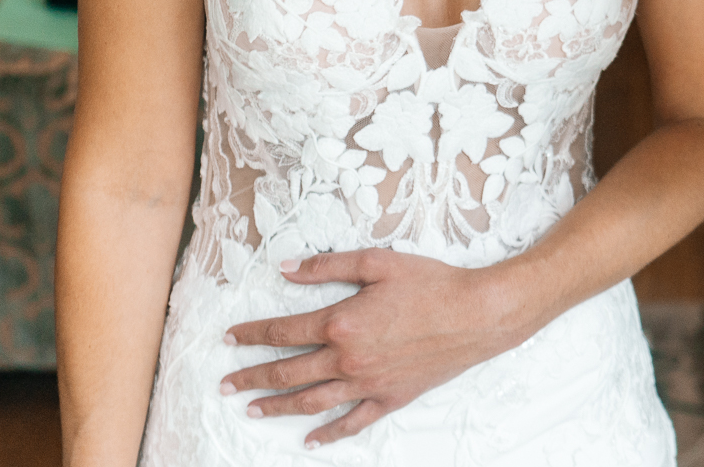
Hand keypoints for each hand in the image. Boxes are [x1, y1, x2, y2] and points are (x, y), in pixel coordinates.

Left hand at [222, 250, 533, 447]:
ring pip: (311, 401)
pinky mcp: (389, 397)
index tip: (230, 339)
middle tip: (226, 384)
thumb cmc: (431, 283)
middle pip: (287, 371)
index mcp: (341, 321)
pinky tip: (310, 441)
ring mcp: (367, 382)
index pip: (283, 331)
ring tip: (253, 410)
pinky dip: (328, 434)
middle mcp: (347, 358)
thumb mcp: (378, 262)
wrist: (477, 314)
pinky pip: (352, 422)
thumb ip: (329, 266)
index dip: (252, 335)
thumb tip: (288, 268)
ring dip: (277, 406)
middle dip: (252, 377)